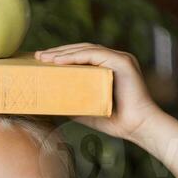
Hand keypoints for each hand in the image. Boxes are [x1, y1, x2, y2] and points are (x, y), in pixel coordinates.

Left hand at [34, 42, 161, 140]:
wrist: (139, 128)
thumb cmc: (115, 121)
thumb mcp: (86, 109)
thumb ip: (72, 104)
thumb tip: (49, 104)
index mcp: (109, 67)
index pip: (82, 56)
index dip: (62, 56)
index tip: (42, 60)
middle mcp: (115, 59)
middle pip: (82, 50)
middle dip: (59, 52)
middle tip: (38, 56)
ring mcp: (120, 58)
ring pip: (87, 49)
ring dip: (64, 53)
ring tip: (45, 58)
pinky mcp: (123, 62)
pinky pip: (95, 55)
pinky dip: (76, 57)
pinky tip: (59, 61)